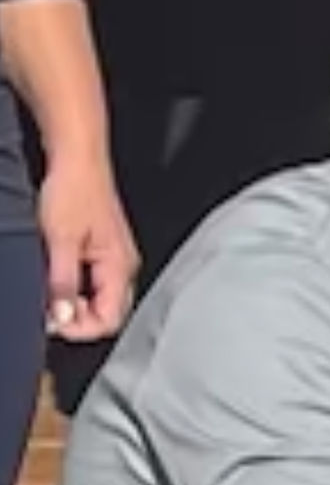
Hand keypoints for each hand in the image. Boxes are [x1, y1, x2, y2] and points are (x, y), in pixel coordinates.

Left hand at [39, 157, 139, 340]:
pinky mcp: (104, 251)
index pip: (109, 320)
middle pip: (108, 314)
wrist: (77, 156)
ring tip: (52, 288)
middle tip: (50, 307)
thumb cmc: (74, 187)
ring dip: (75, 303)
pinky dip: (75, 288)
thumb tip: (62, 316)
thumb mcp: (60, 240)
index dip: (80, 327)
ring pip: (100, 300)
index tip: (53, 319)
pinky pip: (94, 284)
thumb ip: (63, 283)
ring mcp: (115, 259)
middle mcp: (124, 266)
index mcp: (120, 267)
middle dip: (78, 318)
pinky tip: (58, 276)